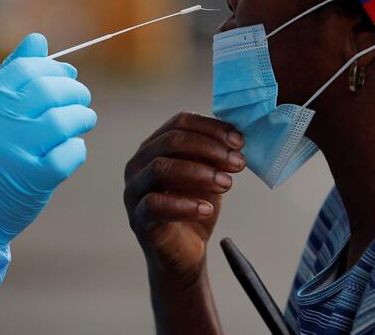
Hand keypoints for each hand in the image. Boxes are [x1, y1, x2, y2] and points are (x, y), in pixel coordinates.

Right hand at [0, 33, 96, 244]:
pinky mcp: (33, 179)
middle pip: (49, 92)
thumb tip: (39, 40)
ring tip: (83, 120)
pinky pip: (70, 153)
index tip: (68, 75)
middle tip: (80, 100)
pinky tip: (71, 149)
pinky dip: (77, 149)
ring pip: (64, 121)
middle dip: (74, 92)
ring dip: (82, 118)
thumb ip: (11, 76)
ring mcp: (15, 152)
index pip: (27, 70)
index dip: (54, 69)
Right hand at [124, 112, 244, 280]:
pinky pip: (155, 204)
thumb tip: (236, 138)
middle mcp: (139, 163)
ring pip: (160, 168)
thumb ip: (215, 154)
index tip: (239, 142)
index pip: (180, 122)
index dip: (211, 128)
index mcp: (156, 146)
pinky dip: (184, 205)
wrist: (185, 252)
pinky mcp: (138, 218)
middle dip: (209, 148)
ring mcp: (134, 190)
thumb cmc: (195, 206)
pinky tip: (207, 209)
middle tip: (238, 162)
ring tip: (227, 184)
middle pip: (170, 141)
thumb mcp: (209, 174)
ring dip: (199, 173)